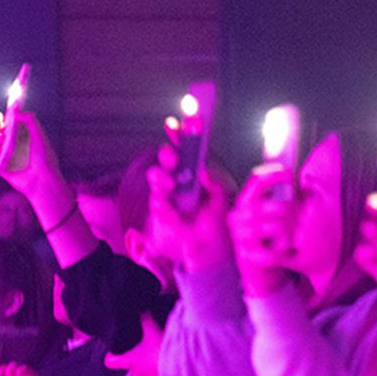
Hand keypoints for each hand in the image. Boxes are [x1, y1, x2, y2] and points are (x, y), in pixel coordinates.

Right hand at [0, 109, 65, 200]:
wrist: (42, 179)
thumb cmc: (44, 158)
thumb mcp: (39, 135)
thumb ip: (29, 120)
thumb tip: (16, 110)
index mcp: (23, 137)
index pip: (10, 124)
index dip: (4, 117)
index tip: (3, 112)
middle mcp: (13, 146)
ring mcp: (6, 156)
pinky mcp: (1, 167)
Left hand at [104, 314, 164, 375]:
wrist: (181, 366)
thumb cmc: (161, 351)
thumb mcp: (152, 330)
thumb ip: (145, 320)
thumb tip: (142, 311)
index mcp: (129, 361)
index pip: (110, 362)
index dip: (111, 355)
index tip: (115, 350)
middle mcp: (136, 373)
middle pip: (129, 365)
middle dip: (135, 356)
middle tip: (144, 346)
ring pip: (142, 370)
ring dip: (147, 363)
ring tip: (156, 353)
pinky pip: (154, 375)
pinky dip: (157, 369)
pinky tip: (165, 360)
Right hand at [147, 141, 236, 270]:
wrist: (209, 252)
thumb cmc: (215, 225)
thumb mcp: (220, 201)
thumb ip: (213, 185)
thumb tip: (204, 171)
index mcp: (194, 175)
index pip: (185, 151)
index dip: (180, 137)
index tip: (176, 123)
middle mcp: (179, 182)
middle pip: (168, 161)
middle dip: (168, 155)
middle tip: (173, 157)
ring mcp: (169, 196)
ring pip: (157, 177)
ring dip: (161, 176)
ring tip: (170, 182)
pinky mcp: (162, 212)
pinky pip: (156, 201)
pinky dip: (160, 200)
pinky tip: (166, 202)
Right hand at [228, 169, 301, 297]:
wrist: (257, 270)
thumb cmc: (267, 239)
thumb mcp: (268, 216)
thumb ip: (276, 198)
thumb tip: (293, 176)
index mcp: (243, 204)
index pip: (256, 182)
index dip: (273, 175)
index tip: (290, 173)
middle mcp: (237, 218)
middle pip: (266, 205)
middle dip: (286, 209)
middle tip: (298, 216)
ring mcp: (240, 237)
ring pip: (272, 227)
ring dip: (288, 231)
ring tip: (293, 235)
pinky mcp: (247, 256)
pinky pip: (271, 251)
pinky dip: (282, 250)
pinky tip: (285, 250)